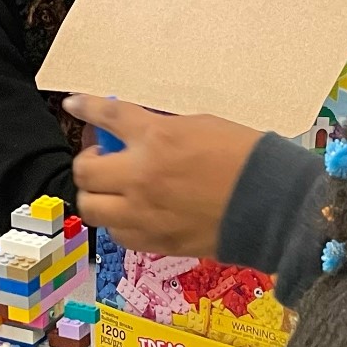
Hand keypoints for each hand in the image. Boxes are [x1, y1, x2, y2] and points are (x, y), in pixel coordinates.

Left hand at [67, 95, 262, 258]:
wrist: (273, 205)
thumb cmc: (245, 158)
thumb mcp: (200, 125)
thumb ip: (161, 128)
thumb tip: (138, 131)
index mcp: (156, 138)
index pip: (106, 116)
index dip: (86, 107)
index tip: (74, 104)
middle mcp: (142, 177)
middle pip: (84, 171)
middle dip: (88, 162)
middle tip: (102, 159)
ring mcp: (145, 214)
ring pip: (92, 207)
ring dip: (97, 194)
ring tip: (113, 190)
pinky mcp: (155, 242)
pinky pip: (117, 234)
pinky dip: (119, 221)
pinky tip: (134, 213)